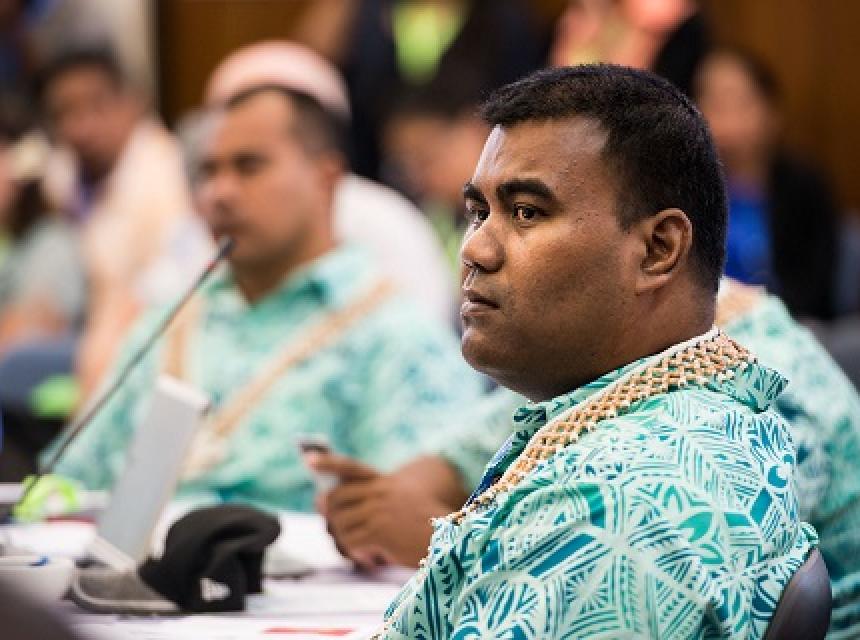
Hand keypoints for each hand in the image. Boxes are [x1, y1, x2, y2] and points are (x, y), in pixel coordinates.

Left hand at [306, 453, 454, 569]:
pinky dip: (356, 553)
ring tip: (362, 547)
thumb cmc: (418, 525)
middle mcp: (381, 491)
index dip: (328, 463)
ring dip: (345, 539)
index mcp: (384, 482)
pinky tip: (370, 557)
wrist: (447, 540)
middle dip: (330, 515)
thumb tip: (324, 502)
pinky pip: (351, 541)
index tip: (309, 460)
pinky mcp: (380, 530)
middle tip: (337, 528)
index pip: (350, 467)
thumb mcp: (396, 504)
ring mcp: (380, 509)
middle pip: (335, 498)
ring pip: (340, 523)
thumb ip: (367, 499)